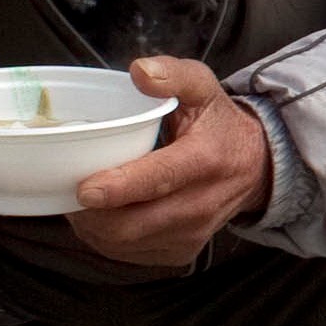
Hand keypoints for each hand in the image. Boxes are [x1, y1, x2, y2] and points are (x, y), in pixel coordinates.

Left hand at [69, 57, 273, 274]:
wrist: (256, 166)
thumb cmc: (217, 124)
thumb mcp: (204, 88)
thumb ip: (174, 75)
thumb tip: (139, 71)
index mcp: (205, 159)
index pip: (160, 179)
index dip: (119, 187)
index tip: (85, 189)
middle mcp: (201, 204)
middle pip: (133, 224)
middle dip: (92, 214)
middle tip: (70, 191)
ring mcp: (192, 233)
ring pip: (125, 243)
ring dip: (94, 226)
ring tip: (82, 202)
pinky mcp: (182, 252)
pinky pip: (130, 254)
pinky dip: (106, 239)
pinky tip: (104, 216)